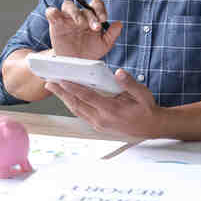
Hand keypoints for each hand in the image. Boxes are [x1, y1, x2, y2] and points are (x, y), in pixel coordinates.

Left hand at [44, 69, 163, 137]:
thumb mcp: (142, 94)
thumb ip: (129, 83)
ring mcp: (98, 124)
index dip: (72, 88)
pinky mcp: (98, 125)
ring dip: (64, 99)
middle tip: (48, 82)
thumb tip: (118, 72)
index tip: (61, 80)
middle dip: (61, 93)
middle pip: (76, 105)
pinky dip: (72, 104)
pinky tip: (66, 96)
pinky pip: (81, 114)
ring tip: (53, 88)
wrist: (151, 127)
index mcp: (111, 110)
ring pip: (76, 110)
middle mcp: (101, 119)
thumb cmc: (146, 108)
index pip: (87, 97)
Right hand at [46, 0, 121, 59]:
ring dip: (75, 13)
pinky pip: (51, 12)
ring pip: (68, 5)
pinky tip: (59, 20)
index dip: (100, 9)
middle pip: (82, 6)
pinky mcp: (54, 24)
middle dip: (90, 16)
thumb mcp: (104, 45)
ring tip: (80, 25)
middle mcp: (79, 15)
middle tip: (95, 28)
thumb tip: (119, 23)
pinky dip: (53, 12)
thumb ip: (112, 34)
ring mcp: (66, 19)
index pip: (95, 4)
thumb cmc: (89, 52)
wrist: (75, 65)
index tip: (103, 19)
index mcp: (91, 17)